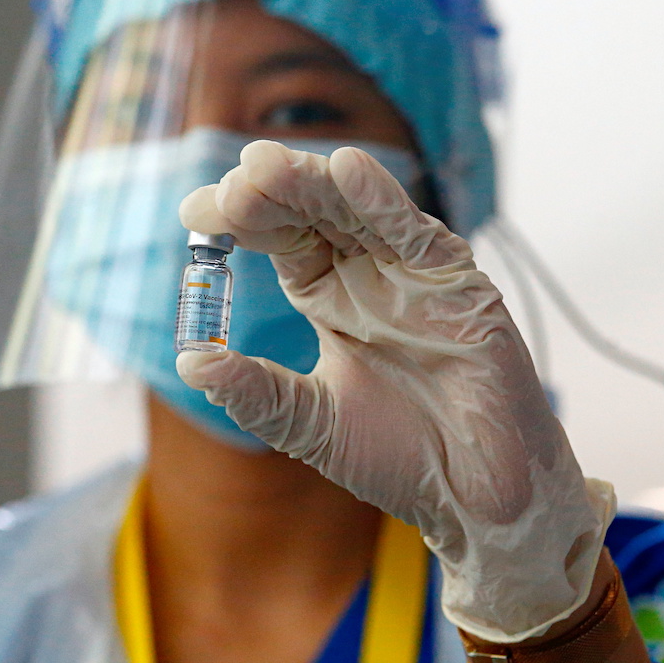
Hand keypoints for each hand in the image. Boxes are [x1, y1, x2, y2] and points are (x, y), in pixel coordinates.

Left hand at [176, 140, 614, 641]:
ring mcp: (413, 273)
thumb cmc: (398, 458)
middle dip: (272, 194)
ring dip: (313, 185)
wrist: (475, 496)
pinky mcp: (458, 283)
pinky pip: (416, 233)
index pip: (281, 241)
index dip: (242, 221)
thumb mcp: (308, 423)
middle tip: (232, 183)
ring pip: (357, 211)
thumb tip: (188, 361)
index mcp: (331, 299)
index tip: (193, 211)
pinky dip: (383, 203)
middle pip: (314, 215)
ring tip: (266, 166)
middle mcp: (368, 275)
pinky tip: (349, 172)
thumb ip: (254, 391)